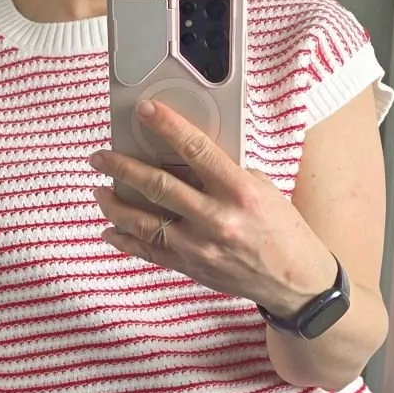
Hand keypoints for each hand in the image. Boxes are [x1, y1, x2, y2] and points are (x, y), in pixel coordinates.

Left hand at [89, 100, 338, 315]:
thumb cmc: (281, 229)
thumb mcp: (263, 189)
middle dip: (122, 168)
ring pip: (144, 222)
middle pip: (158, 187)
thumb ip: (225, 173)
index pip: (196, 150)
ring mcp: (200, 246)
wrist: (295, 282)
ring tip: (99, 190)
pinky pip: (148, 252)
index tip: (145, 110)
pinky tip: (109, 229)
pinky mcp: (191, 268)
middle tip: (100, 156)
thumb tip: (185, 156)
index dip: (168, 127)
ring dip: (115, 204)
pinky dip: (124, 240)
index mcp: (239, 191)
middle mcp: (217, 218)